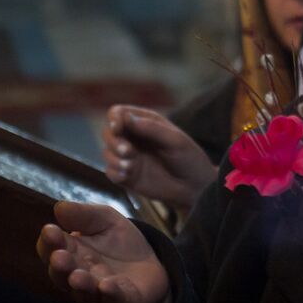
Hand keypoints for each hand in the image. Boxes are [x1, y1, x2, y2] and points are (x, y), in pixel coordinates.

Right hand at [36, 201, 169, 302]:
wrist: (149, 264)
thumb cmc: (118, 241)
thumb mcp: (105, 219)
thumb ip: (84, 214)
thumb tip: (59, 207)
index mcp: (71, 251)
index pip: (52, 248)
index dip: (49, 241)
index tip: (49, 230)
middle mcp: (78, 274)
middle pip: (62, 274)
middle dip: (60, 266)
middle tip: (58, 257)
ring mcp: (97, 290)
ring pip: (84, 291)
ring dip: (80, 285)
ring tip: (77, 276)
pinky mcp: (119, 301)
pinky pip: (111, 300)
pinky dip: (108, 294)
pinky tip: (106, 286)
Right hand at [102, 105, 217, 210]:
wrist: (195, 188)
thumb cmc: (189, 159)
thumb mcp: (175, 140)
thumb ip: (151, 128)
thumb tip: (125, 117)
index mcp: (145, 122)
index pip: (119, 113)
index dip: (114, 118)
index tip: (118, 127)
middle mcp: (134, 138)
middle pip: (108, 132)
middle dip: (113, 140)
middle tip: (128, 151)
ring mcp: (129, 157)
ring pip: (107, 152)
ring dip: (114, 158)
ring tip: (130, 165)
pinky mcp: (127, 176)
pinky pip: (110, 172)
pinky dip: (115, 172)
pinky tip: (127, 175)